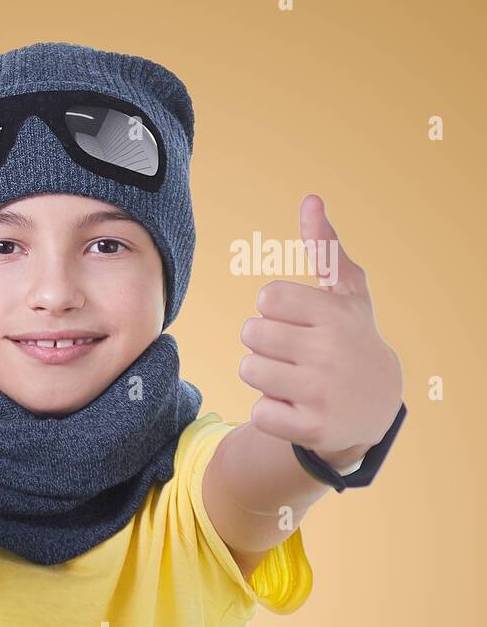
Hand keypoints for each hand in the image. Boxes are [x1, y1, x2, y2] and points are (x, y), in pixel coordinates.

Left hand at [238, 194, 403, 462]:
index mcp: (334, 314)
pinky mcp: (311, 428)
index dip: (274, 310)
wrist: (377, 407)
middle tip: (294, 353)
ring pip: (248, 370)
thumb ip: (325, 248)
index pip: (267, 297)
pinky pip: (258, 412)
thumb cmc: (352, 339)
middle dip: (264, 343)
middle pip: (250, 333)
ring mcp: (321, 391)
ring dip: (262, 376)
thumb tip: (311, 199)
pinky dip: (269, 411)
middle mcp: (330, 350)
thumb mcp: (347, 294)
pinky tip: (296, 407)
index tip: (298, 321)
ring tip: (293, 378)